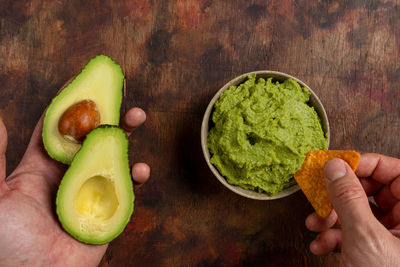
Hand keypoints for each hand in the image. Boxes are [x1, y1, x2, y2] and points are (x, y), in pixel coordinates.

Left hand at [0, 107, 149, 266]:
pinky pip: (126, 190)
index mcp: (40, 167)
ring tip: (137, 116)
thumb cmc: (5, 243)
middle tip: (120, 91)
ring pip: (112, 156)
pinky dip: (135, 176)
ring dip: (126, 136)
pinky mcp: (106, 212)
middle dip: (107, 112)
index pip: (59, 126)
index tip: (86, 80)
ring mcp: (89, 192)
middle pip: (91, 135)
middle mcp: (67, 175)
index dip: (72, 102)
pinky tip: (139, 168)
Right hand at [305, 153, 399, 265]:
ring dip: (329, 218)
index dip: (365, 165)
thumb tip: (334, 167)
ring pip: (356, 214)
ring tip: (315, 224)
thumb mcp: (364, 237)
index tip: (337, 165)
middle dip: (340, 195)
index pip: (395, 173)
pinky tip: (320, 245)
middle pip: (371, 192)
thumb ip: (348, 199)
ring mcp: (388, 240)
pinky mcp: (372, 254)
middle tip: (321, 193)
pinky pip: (351, 236)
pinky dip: (332, 238)